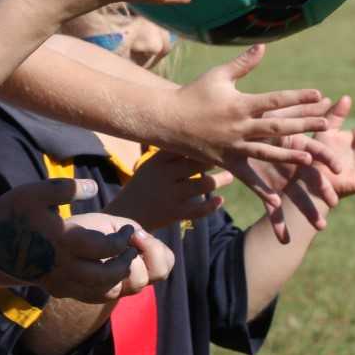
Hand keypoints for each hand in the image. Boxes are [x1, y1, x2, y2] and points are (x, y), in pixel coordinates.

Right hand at [0, 180, 161, 304]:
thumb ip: (68, 187)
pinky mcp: (51, 286)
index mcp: (65, 241)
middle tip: (131, 250)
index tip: (130, 230)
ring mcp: (57, 279)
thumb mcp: (38, 191)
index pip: (107, 247)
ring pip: (98, 291)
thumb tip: (94, 187)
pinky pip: (83, 297)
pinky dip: (100, 290)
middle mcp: (64, 265)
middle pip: (108, 275)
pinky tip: (102, 276)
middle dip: (125, 263)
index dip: (124, 239)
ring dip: (116, 280)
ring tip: (120, 264)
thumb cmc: (12, 211)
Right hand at [104, 150, 231, 231]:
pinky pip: (199, 209)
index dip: (204, 143)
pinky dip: (212, 205)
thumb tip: (199, 139)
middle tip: (230, 156)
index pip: (184, 147)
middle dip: (215, 159)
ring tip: (230, 177)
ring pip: (203, 184)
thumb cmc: (142, 186)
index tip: (219, 139)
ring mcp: (169, 195)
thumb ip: (170, 155)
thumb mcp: (150, 166)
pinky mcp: (174, 214)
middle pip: (197, 163)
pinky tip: (220, 200)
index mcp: (157, 161)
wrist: (124, 215)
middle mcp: (164, 176)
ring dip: (220, 180)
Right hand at [168, 43, 331, 212]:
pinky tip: (276, 200)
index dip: (297, 97)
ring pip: (266, 152)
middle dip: (303, 125)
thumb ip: (243, 64)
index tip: (318, 95)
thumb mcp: (218, 76)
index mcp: (239, 104)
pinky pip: (246, 177)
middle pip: (277, 127)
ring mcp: (233, 146)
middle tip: (326, 124)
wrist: (166, 120)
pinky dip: (260, 189)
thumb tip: (264, 46)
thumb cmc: (193, 94)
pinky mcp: (226, 161)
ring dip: (289, 155)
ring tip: (311, 157)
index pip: (274, 100)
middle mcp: (239, 127)